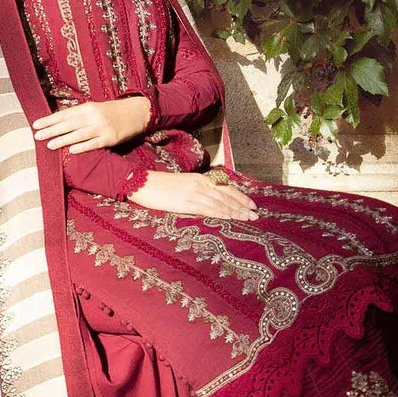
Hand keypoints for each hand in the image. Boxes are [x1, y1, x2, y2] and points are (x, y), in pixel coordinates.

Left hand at [32, 95, 149, 153]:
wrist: (135, 113)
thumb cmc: (111, 112)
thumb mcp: (94, 109)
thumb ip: (78, 115)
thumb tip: (57, 122)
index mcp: (87, 107)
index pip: (64, 114)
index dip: (49, 120)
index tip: (35, 124)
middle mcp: (93, 116)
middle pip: (69, 124)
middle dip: (52, 130)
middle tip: (37, 136)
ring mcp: (102, 127)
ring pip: (79, 134)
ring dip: (63, 140)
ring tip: (49, 145)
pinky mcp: (110, 138)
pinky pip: (94, 144)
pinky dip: (82, 147)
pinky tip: (71, 150)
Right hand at [126, 170, 258, 219]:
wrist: (142, 183)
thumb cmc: (159, 186)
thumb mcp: (182, 184)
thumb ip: (197, 190)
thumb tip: (210, 201)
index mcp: (199, 179)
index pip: (225, 187)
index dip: (240, 196)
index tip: (251, 204)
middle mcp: (199, 184)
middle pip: (226, 195)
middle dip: (242, 205)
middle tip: (255, 214)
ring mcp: (193, 193)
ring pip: (219, 202)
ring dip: (234, 211)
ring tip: (247, 218)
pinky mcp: (185, 202)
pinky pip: (206, 208)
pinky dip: (219, 213)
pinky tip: (229, 217)